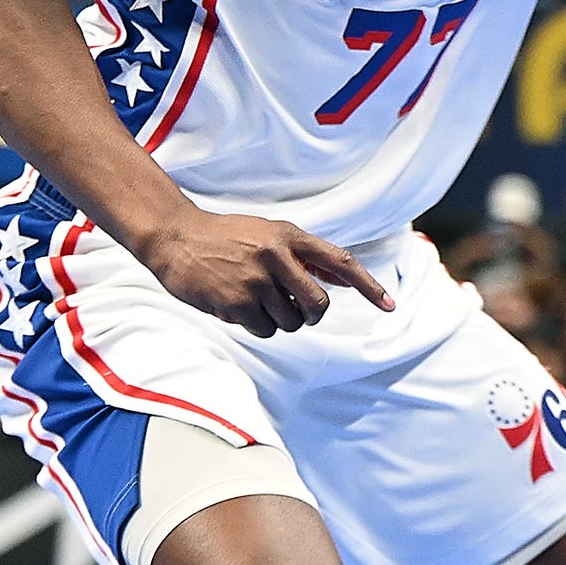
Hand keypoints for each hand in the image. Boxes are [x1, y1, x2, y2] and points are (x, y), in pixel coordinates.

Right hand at [134, 207, 395, 336]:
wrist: (176, 237)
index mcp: (289, 236)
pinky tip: (239, 306)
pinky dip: (258, 325)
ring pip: (291, 322)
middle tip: (298, 309)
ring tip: (257, 299)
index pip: (340, 261)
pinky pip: (265, 330)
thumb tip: (345, 280)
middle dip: (312, 314)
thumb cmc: (228, 237)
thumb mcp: (270, 233)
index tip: (390, 305)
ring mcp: (254, 281)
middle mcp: (276, 257)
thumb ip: (305, 255)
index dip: (369, 286)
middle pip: (318, 305)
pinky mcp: (234, 303)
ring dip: (279, 319)